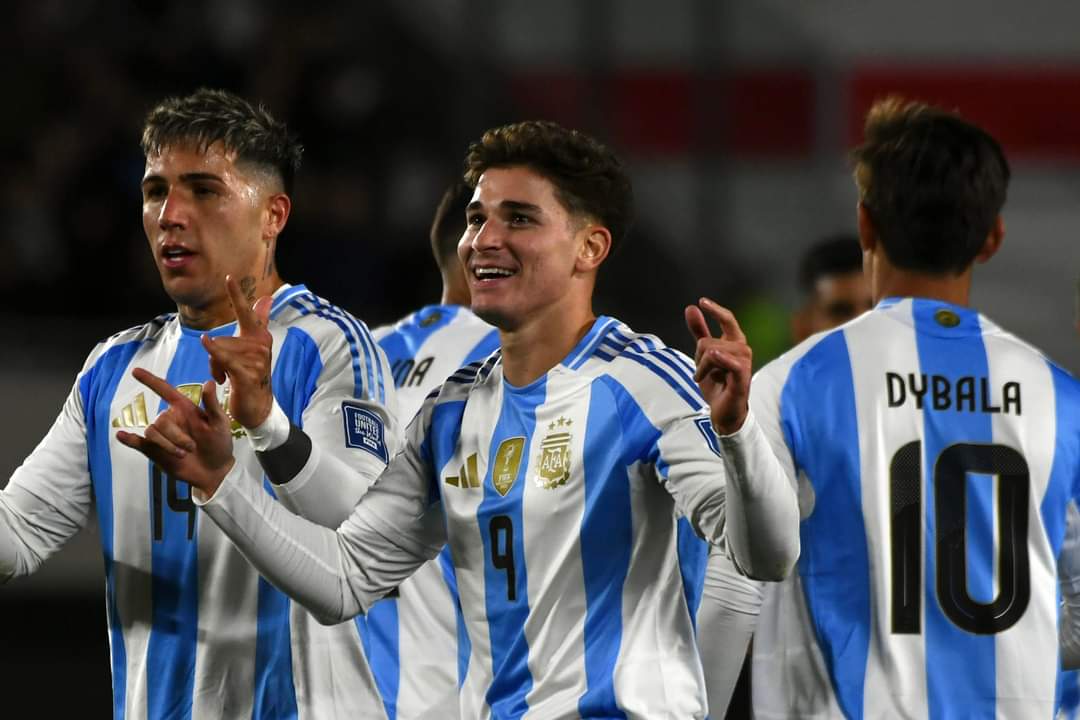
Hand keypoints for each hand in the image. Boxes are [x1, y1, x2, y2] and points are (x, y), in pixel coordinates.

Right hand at [116, 368, 234, 494]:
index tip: (135, 371)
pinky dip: (129, 439)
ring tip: (183, 454)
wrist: (215, 470)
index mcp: (184, 408)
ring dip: (166, 444)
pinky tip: (122, 436)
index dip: (150, 381)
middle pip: (160, 420)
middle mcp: (170, 419)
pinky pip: (138, 443)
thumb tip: (209, 382)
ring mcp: (162, 435)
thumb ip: (212, 404)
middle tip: (191, 447)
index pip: (164, 390)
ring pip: (152, 432)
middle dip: (175, 435)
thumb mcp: (220, 422)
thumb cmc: (219, 442)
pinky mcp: (155, 451)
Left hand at [201, 274, 274, 427]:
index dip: (236, 294)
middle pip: (222, 339)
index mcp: (259, 336)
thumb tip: (266, 297)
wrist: (257, 406)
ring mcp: (255, 359)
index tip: (228, 277)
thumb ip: (259, 321)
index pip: (247, 312)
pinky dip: (213, 351)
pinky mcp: (247, 373)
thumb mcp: (253, 347)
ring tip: (226, 379)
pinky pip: (224, 357)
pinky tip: (205, 341)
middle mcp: (260, 345)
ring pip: (219, 351)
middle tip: (224, 371)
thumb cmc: (251, 375)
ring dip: (215, 367)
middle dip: (216, 356)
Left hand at [685, 297, 751, 435]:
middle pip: (708, 341)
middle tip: (702, 371)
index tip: (702, 302)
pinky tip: (714, 356)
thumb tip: (691, 308)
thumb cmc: (717, 384)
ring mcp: (744, 364)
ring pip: (712, 351)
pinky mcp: (742, 379)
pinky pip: (732, 364)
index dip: (716, 310)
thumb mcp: (703, 356)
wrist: (724, 413)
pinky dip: (721, 360)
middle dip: (697, 356)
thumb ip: (699, 332)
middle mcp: (743, 350)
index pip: (728, 320)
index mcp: (735, 343)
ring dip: (702, 367)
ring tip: (706, 377)